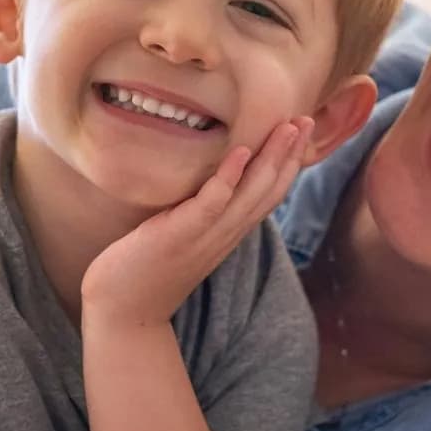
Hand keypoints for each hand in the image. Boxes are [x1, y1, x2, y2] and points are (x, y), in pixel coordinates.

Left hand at [81, 119, 309, 324]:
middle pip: (269, 190)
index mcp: (228, 233)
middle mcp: (225, 235)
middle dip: (290, 153)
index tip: (301, 130)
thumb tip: (208, 181)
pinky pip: (211, 204)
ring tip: (286, 127)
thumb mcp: (184, 235)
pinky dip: (228, 178)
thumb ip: (201, 212)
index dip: (289, 162)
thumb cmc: (146, 269)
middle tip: (307, 119)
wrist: (123, 311)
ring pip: (250, 194)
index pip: (269, 194)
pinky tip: (239, 152)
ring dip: (271, 159)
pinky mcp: (181, 236)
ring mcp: (206, 237)